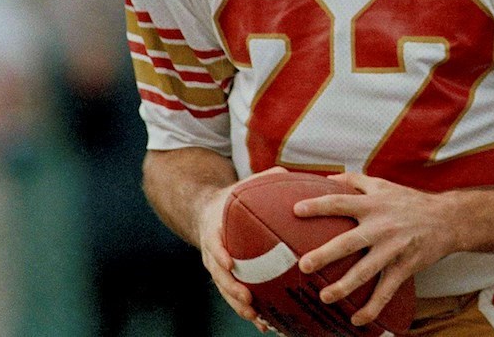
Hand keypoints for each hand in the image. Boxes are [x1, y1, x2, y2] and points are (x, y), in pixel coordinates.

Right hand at [197, 167, 289, 332]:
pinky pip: (237, 297)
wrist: (207, 213)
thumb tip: (286, 171)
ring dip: (240, 307)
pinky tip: (268, 325)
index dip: (219, 255)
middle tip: (247, 300)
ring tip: (259, 320)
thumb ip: (262, 179)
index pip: (213, 244)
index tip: (230, 264)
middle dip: (231, 290)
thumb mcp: (241, 187)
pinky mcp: (227, 279)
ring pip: (227, 292)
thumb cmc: (231, 199)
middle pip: (219, 276)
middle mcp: (213, 253)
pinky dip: (250, 311)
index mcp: (214, 230)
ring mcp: (218, 268)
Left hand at [294, 172, 458, 326]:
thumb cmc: (409, 201)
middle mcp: (381, 226)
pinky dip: (372, 307)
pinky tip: (356, 320)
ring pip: (366, 271)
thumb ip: (355, 180)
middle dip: (326, 254)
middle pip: (349, 241)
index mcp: (373, 204)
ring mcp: (394, 248)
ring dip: (345, 286)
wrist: (448, 219)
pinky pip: (386, 291)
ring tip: (324, 297)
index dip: (319, 205)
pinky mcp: (405, 266)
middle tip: (303, 265)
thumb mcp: (383, 185)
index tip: (296, 210)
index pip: (341, 202)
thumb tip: (326, 179)